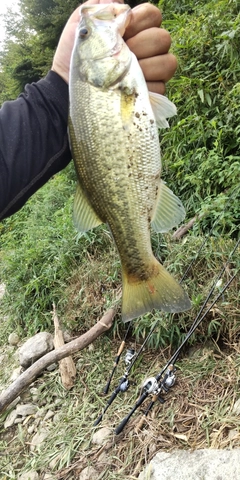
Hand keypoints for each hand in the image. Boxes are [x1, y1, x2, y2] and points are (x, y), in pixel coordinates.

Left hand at [52, 1, 176, 93]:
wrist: (69, 86)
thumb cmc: (77, 55)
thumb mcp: (81, 24)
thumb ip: (99, 6)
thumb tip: (119, 0)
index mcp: (135, 29)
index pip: (153, 14)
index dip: (140, 19)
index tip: (122, 29)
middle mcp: (148, 49)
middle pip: (163, 38)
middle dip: (141, 45)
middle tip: (120, 54)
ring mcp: (152, 72)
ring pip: (168, 62)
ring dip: (145, 67)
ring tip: (122, 74)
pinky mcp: (152, 94)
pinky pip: (161, 87)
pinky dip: (145, 88)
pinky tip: (127, 90)